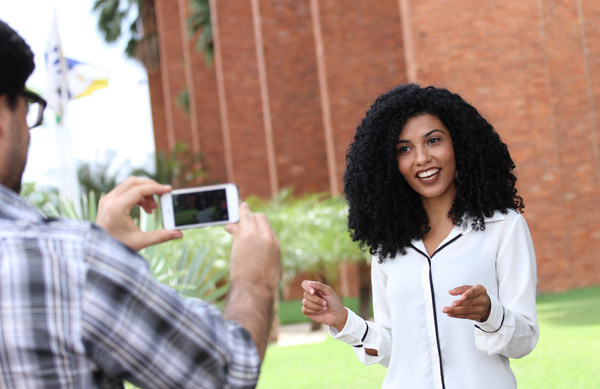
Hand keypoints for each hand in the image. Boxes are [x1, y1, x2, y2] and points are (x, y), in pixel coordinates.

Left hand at [96, 176, 182, 250]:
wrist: (100, 250)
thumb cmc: (118, 247)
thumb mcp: (141, 242)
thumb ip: (161, 236)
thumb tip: (179, 234)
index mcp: (116, 208)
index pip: (139, 190)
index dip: (156, 188)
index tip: (168, 190)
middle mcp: (109, 200)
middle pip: (134, 182)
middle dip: (150, 186)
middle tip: (162, 196)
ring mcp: (107, 199)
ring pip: (129, 185)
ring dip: (145, 192)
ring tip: (153, 208)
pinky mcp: (107, 201)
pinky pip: (125, 191)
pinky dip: (137, 195)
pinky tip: (145, 208)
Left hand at [222, 202, 280, 359]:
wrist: (254, 290)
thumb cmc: (263, 284)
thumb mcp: (271, 266)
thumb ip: (266, 252)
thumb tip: (262, 250)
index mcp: (275, 244)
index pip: (267, 226)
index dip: (259, 222)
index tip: (252, 222)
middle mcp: (267, 236)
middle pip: (258, 217)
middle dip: (249, 214)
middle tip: (242, 210)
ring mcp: (254, 236)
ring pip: (246, 216)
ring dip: (240, 213)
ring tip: (234, 210)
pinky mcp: (241, 239)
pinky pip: (235, 225)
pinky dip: (231, 224)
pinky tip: (227, 225)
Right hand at [301, 280, 346, 330]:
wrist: (336, 315)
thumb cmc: (334, 302)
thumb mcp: (329, 292)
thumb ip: (320, 286)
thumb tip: (309, 283)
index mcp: (314, 288)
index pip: (305, 284)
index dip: (307, 287)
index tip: (313, 292)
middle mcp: (309, 295)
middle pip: (305, 294)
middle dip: (316, 300)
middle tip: (325, 303)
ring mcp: (307, 303)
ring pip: (305, 302)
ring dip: (316, 306)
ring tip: (324, 308)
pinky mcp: (306, 311)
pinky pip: (304, 309)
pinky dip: (313, 311)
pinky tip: (319, 312)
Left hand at [442, 284, 490, 321]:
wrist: (485, 303)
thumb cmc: (476, 294)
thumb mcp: (469, 288)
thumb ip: (460, 289)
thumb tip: (451, 291)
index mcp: (480, 290)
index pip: (474, 292)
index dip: (467, 295)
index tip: (461, 297)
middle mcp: (482, 300)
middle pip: (469, 302)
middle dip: (459, 304)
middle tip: (451, 304)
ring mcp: (481, 309)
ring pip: (466, 310)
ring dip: (455, 311)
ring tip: (446, 310)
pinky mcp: (477, 316)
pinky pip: (466, 316)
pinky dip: (457, 315)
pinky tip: (450, 314)